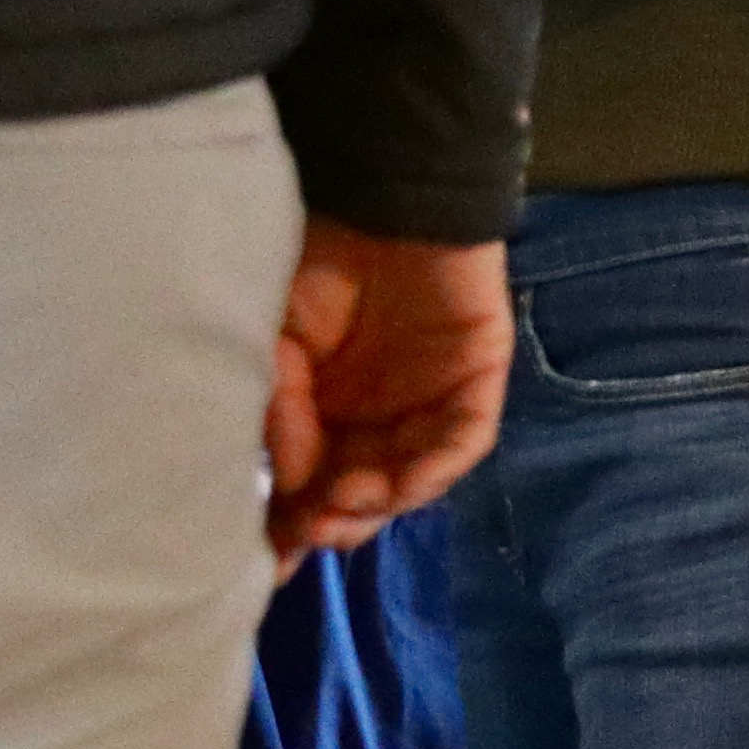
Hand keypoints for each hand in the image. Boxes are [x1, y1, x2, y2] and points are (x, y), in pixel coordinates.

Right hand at [268, 225, 507, 557]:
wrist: (383, 194)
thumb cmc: (321, 257)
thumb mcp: (276, 340)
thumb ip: (281, 410)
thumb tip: (287, 484)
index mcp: (330, 409)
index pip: (315, 482)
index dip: (294, 520)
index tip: (271, 554)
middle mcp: (382, 415)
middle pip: (365, 493)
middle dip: (337, 520)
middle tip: (309, 531)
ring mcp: (432, 403)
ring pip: (413, 478)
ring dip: (378, 503)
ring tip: (342, 503)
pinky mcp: (477, 383)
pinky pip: (463, 442)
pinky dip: (432, 468)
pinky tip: (397, 483)